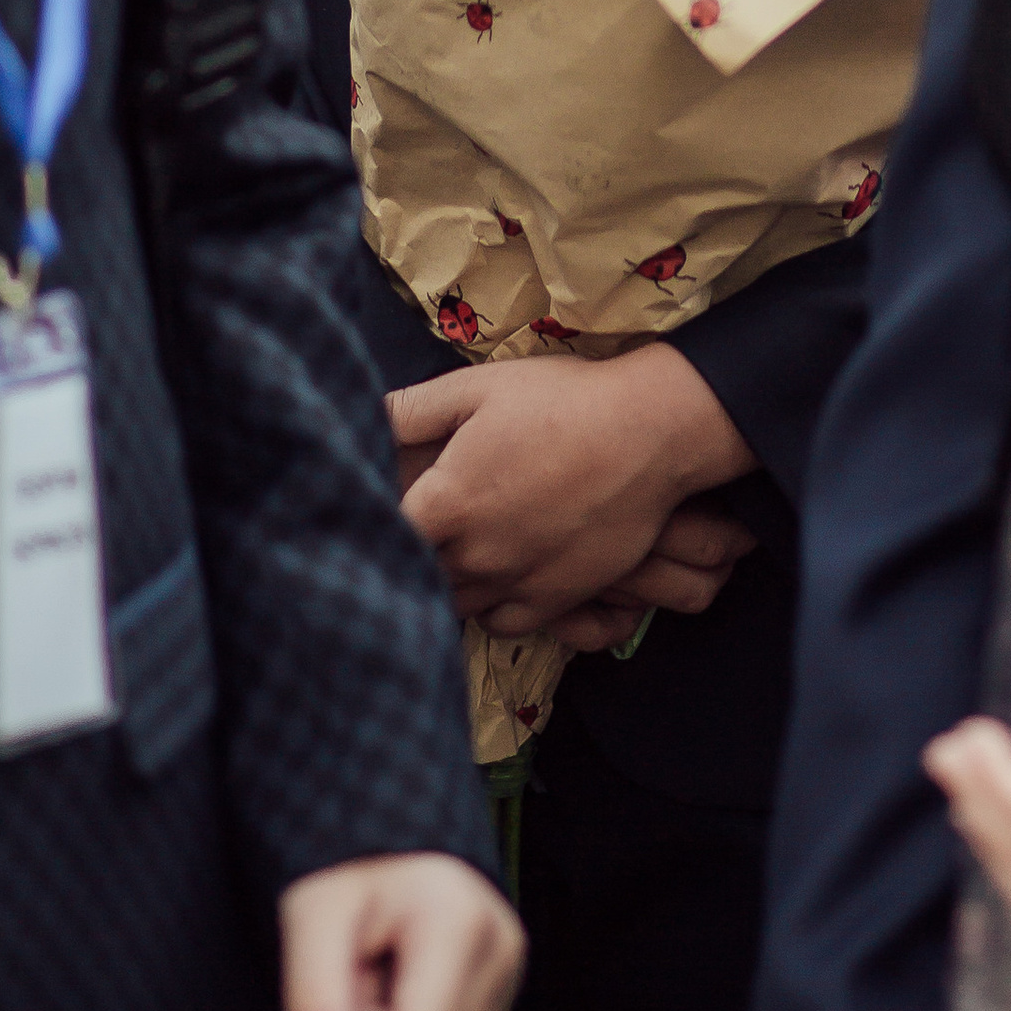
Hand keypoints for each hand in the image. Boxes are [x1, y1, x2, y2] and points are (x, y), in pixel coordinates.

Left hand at [282, 853, 523, 1010]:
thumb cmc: (352, 869)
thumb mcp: (315, 910)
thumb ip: (313, 985)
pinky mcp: (500, 988)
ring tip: (370, 972)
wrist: (395, 840)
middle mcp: (500, 946)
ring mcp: (508, 970)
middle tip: (345, 975)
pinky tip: (394, 986)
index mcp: (459, 919)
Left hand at [391, 346, 756, 636]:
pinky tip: (492, 575)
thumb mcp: (478, 387)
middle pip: (415, 576)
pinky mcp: (555, 599)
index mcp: (448, 502)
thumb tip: (362, 421)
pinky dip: (488, 605)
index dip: (371, 525)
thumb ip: (411, 410)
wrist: (647, 432)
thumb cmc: (560, 401)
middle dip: (407, 555)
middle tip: (414, 530)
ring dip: (444, 582)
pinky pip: (501, 623)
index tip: (369, 512)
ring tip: (450, 552)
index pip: (385, 536)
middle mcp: (475, 553)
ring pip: (454, 603)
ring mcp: (516, 582)